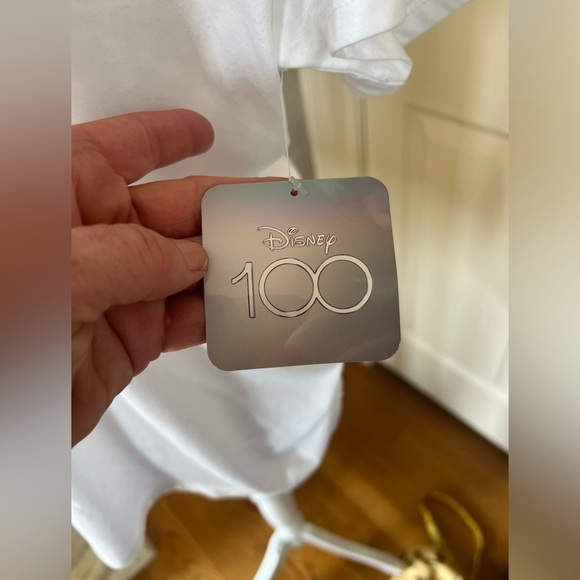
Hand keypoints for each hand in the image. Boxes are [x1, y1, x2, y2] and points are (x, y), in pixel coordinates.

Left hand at [72, 109, 272, 444]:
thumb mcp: (62, 270)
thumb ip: (134, 256)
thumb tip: (194, 260)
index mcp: (63, 195)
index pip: (121, 150)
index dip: (166, 137)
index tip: (204, 132)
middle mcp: (94, 238)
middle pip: (175, 211)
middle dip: (225, 209)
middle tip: (274, 211)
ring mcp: (117, 290)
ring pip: (190, 269)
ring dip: (234, 267)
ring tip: (278, 262)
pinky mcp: (133, 338)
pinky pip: (190, 320)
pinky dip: (223, 317)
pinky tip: (251, 310)